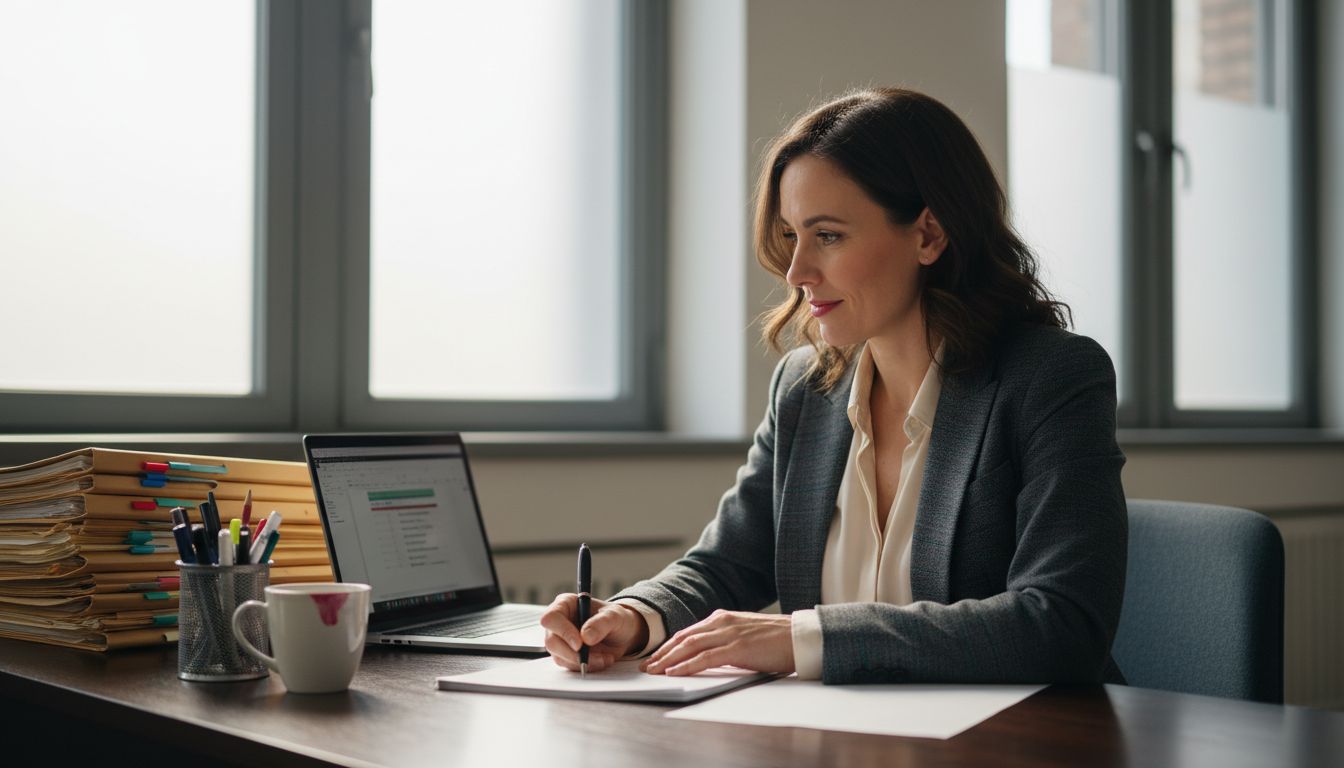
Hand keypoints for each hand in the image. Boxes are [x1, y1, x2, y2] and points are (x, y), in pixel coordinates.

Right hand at [540, 593, 648, 672]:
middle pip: (551, 641)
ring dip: (584, 661)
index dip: (563, 631)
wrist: (622, 635)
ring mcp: (560, 640)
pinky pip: (570, 666)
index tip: (579, 644)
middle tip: (592, 657)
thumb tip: (586, 637)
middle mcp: (559, 622)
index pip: (552, 618)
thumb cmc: (616, 619)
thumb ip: (601, 623)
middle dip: (572, 653)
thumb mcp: (615, 616)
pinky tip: (602, 660)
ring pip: (560, 657)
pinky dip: (587, 666)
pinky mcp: (566, 655)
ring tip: (606, 657)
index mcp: (565, 604)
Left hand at [641, 609, 794, 676]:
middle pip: (683, 638)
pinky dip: (687, 665)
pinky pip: (705, 657)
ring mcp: (729, 633)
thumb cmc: (776, 640)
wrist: (799, 637)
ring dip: (668, 660)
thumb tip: (708, 656)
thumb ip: (725, 641)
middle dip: (662, 653)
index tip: (655, 657)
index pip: (688, 632)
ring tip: (654, 671)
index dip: (668, 646)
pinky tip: (675, 672)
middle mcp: (722, 622)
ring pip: (689, 646)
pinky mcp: (737, 647)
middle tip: (646, 666)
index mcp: (723, 618)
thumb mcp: (744, 635)